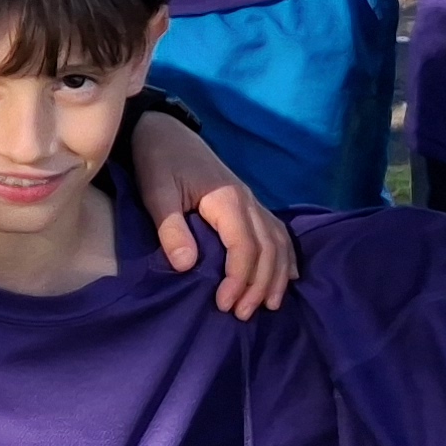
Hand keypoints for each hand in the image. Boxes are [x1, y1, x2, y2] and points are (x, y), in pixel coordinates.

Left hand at [125, 111, 294, 315]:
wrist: (165, 130)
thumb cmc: (159, 161)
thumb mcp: (157, 192)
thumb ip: (171, 228)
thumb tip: (187, 265)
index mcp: (228, 200)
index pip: (245, 247)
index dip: (239, 279)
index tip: (224, 304)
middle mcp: (248, 201)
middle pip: (267, 250)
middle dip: (259, 286)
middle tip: (242, 315)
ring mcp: (252, 201)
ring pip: (278, 242)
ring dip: (276, 275)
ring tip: (268, 305)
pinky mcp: (249, 203)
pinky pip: (277, 231)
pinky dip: (286, 256)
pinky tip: (288, 276)